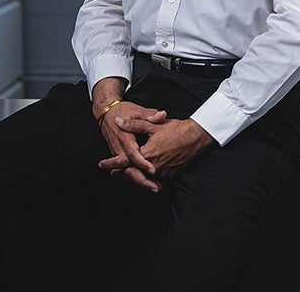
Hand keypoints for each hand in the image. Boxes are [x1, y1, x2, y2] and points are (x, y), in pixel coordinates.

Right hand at [96, 101, 167, 189]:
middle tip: (156, 187)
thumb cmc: (123, 111)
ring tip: (156, 188)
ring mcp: (118, 154)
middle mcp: (119, 149)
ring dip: (141, 181)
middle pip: (129, 168)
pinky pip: (127, 169)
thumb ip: (150, 115)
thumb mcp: (137, 111)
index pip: (133, 153)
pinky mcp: (119, 156)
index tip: (153, 170)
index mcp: (124, 137)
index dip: (142, 163)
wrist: (107, 113)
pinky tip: (149, 183)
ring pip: (128, 172)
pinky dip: (137, 177)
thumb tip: (162, 115)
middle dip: (142, 180)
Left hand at [99, 116, 214, 190]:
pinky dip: (146, 177)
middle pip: (132, 173)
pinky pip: (155, 178)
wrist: (197, 137)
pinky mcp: (171, 174)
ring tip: (124, 174)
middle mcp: (154, 167)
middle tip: (111, 172)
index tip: (102, 164)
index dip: (111, 163)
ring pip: (143, 177)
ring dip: (133, 175)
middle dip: (121, 173)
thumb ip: (133, 125)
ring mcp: (163, 172)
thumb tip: (118, 121)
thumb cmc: (176, 129)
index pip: (124, 162)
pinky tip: (144, 174)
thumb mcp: (153, 125)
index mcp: (147, 154)